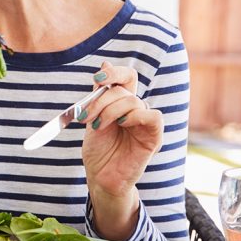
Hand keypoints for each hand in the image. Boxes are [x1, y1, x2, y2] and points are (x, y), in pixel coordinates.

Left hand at [81, 61, 162, 197]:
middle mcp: (135, 110)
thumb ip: (99, 94)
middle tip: (86, 117)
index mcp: (121, 103)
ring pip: (133, 101)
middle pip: (124, 89)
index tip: (97, 79)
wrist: (100, 177)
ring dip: (110, 111)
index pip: (127, 77)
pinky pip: (153, 116)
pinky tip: (122, 125)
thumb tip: (104, 64)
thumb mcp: (92, 118)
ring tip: (98, 126)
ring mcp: (144, 123)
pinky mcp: (153, 137)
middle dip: (101, 100)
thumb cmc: (98, 150)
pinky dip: (135, 116)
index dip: (114, 72)